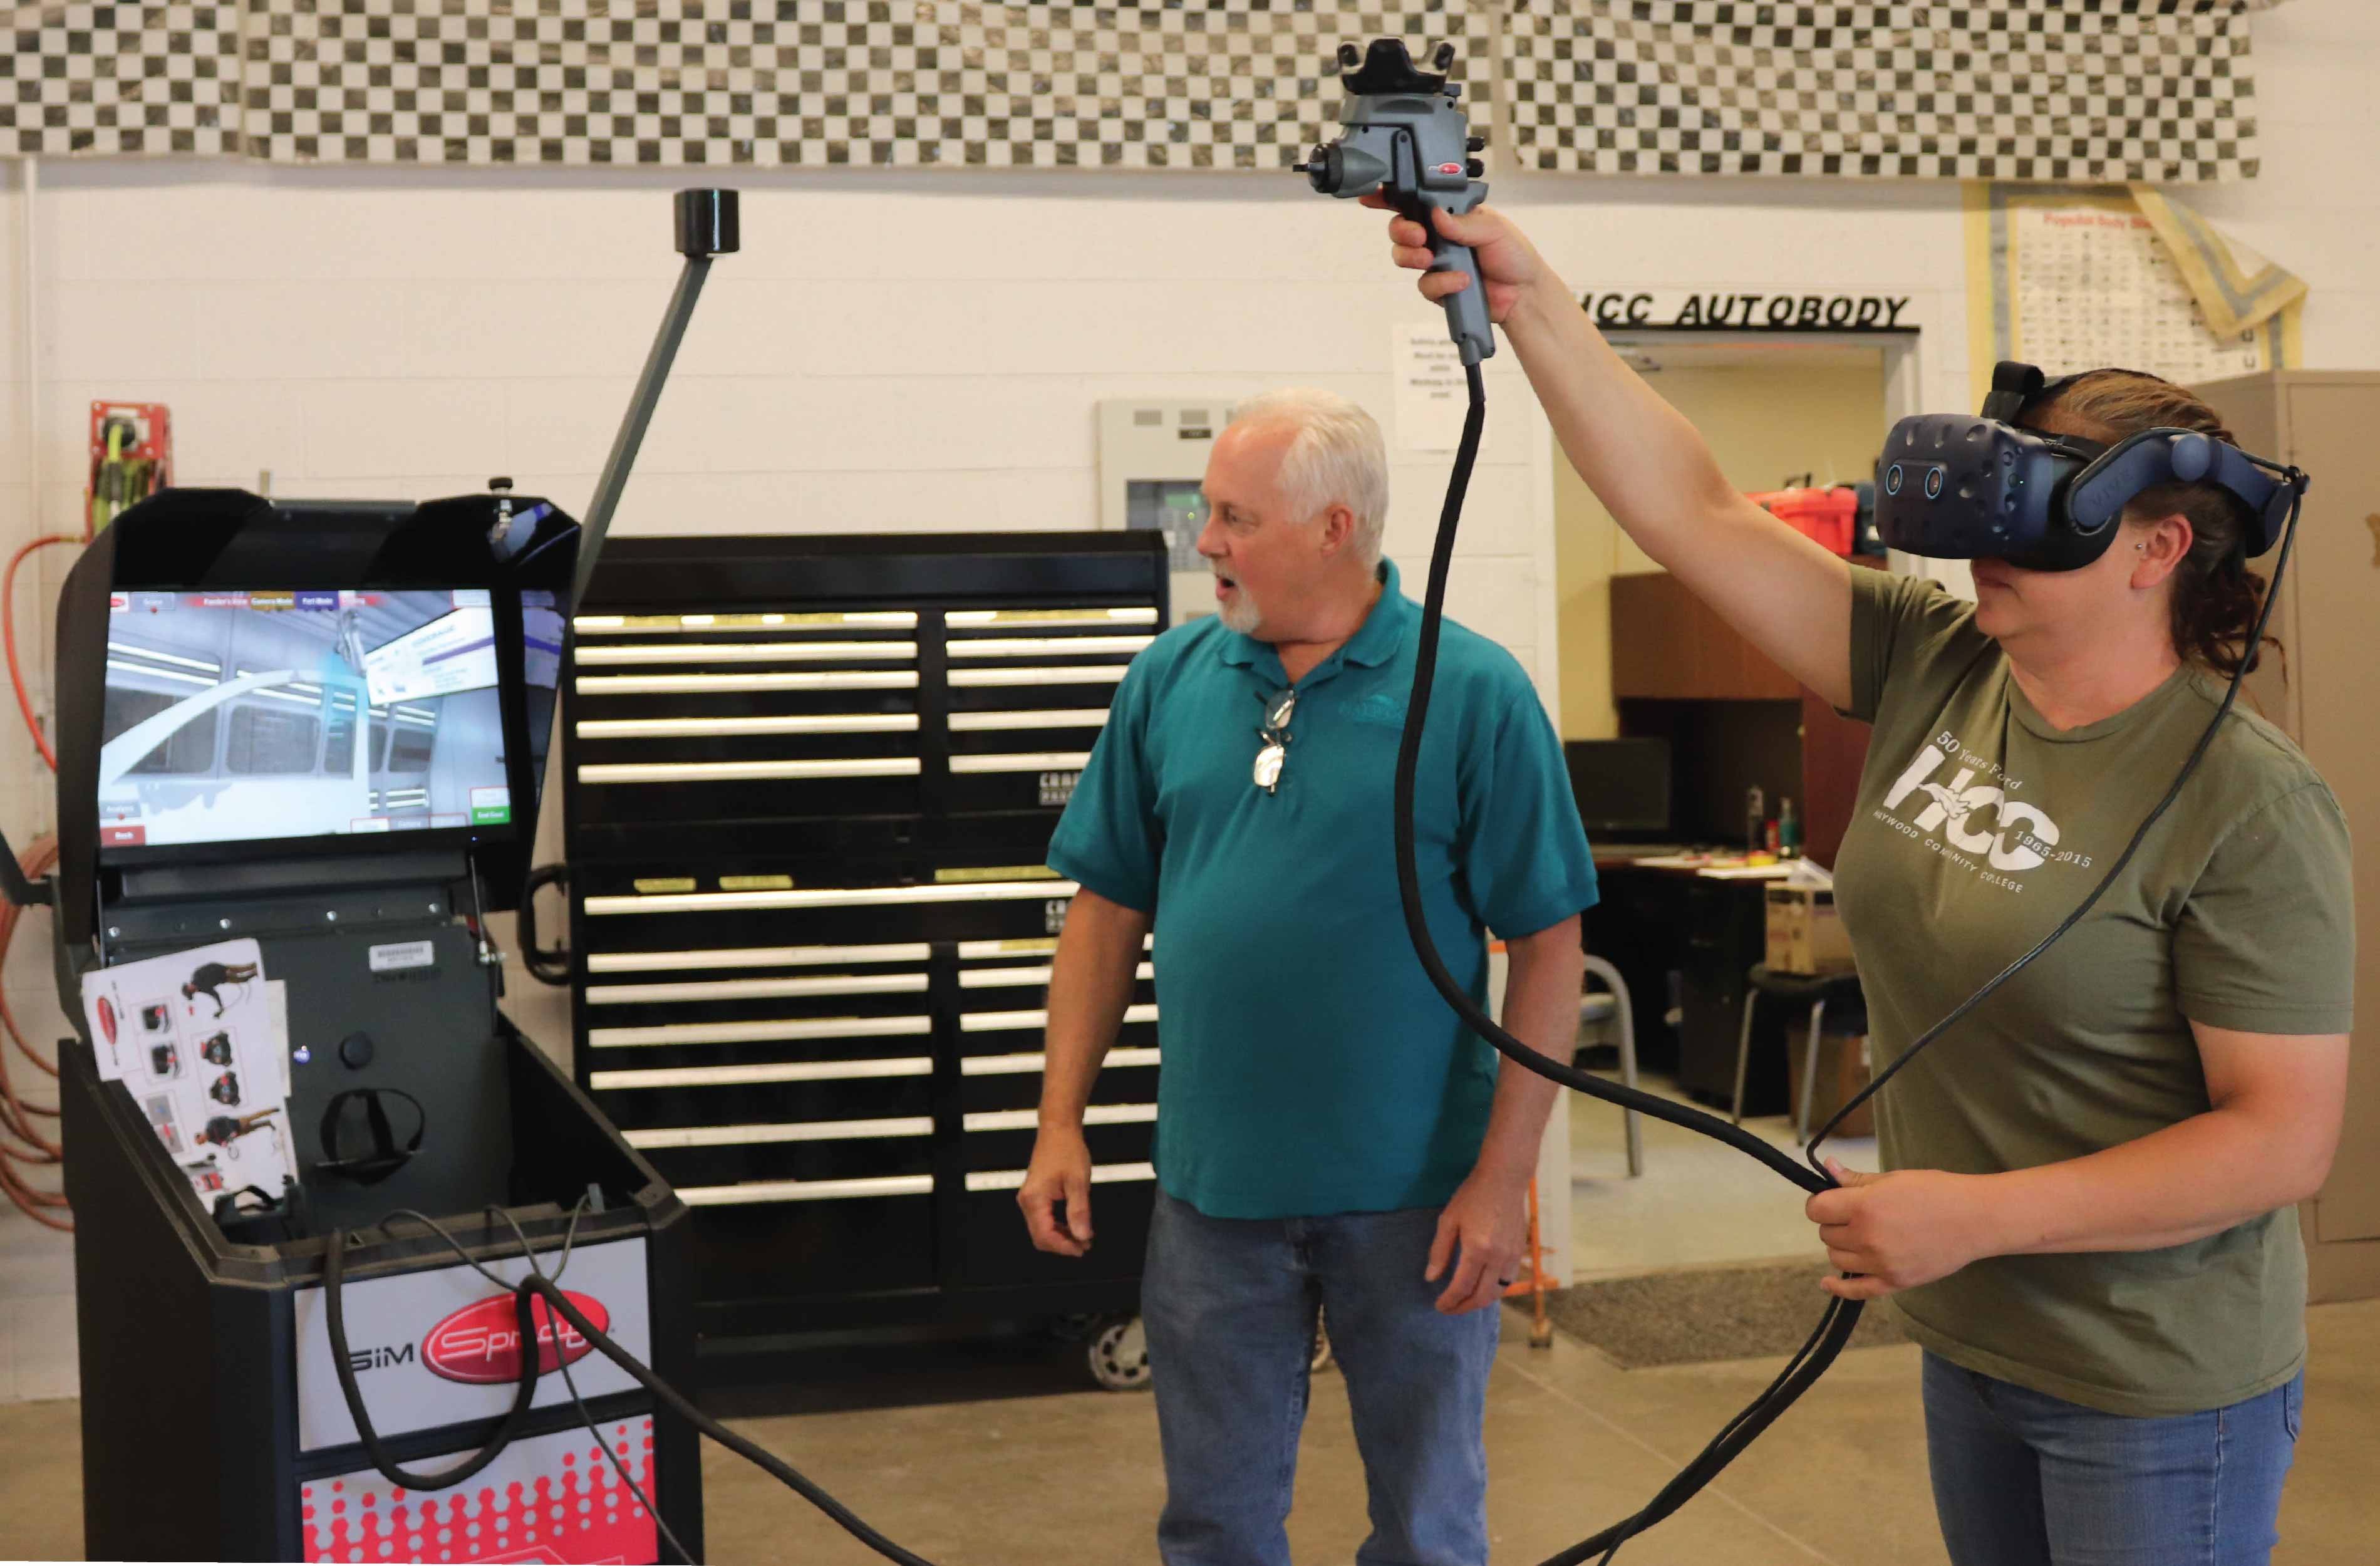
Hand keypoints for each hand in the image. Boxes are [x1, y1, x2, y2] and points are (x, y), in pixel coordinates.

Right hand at [1017, 1128, 1093, 1257]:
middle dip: (1062, 1245)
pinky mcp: (1035, 1196)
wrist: (1058, 1130)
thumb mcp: (1078, 1183)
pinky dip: (1058, 1227)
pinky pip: (1043, 1219)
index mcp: (1035, 1200)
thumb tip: (1082, 1236)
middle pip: (1040, 1237)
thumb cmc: (1067, 1151)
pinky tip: (1074, 1226)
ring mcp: (1030, 1199)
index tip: (1082, 1249)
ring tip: (1083, 1238)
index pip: (1045, 1236)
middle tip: (1085, 1246)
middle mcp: (1027, 1202)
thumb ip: (1079, 1212)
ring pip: (1042, 1230)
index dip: (1064, 1247)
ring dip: (1061, 1237)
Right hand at [1361, 196, 1547, 326]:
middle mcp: (1438, 236)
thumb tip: (1436, 214)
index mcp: (1450, 214)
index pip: (1416, 201)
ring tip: (1432, 259)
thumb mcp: (1493, 228)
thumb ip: (1463, 222)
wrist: (1523, 294)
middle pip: (1400, 228)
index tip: (1373, 195)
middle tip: (1419, 236)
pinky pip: (1424, 285)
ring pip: (1403, 257)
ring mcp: (1436, 262)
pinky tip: (1461, 281)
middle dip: (1402, 231)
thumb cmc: (1513, 255)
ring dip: (1413, 257)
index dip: (1390, 197)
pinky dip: (1441, 283)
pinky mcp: (1438, 288)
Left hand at [1426, 1168, 1528, 1314]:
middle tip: (1449, 1309)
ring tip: (1464, 1301)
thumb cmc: (1472, 1196)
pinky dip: (1495, 1291)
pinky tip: (1483, 1287)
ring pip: (1498, 1293)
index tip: (1438, 1306)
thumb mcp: (1449, 1220)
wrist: (1505, 1179)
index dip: (1449, 1301)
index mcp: (1477, 1249)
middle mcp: (1498, 1257)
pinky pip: (1508, 1281)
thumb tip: (1431, 1278)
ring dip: (1479, 1302)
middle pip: (1481, 1297)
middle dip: (1463, 1308)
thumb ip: (1439, 1251)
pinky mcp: (1520, 1252)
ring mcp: (1512, 1256)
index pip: (1462, 1287)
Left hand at [1804, 1160, 1996, 1301]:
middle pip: (1826, 1234)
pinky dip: (1838, 1288)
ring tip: (1860, 1236)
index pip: (1817, 1209)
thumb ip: (1855, 1179)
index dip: (1821, 1203)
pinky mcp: (1895, 1282)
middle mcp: (1867, 1237)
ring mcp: (1881, 1263)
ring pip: (1837, 1258)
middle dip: (1835, 1223)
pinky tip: (1827, 1283)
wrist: (1976, 1219)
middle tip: (1854, 1216)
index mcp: (1864, 1207)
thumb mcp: (1893, 1179)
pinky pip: (1857, 1291)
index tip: (1830, 1201)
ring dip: (1842, 1247)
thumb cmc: (1937, 1192)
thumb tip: (1826, 1167)